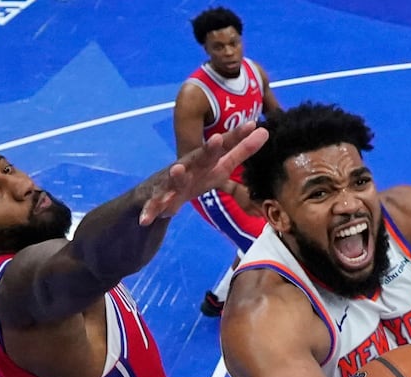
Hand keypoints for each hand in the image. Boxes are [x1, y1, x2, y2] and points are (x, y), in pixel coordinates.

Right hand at [140, 125, 268, 224]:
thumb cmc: (196, 176)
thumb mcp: (221, 166)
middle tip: (217, 140)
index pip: (224, 147)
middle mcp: (190, 167)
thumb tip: (264, 132)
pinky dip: (151, 210)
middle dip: (208, 150)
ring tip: (178, 169)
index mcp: (206, 161)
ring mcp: (173, 182)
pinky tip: (146, 219)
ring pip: (175, 178)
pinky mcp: (158, 198)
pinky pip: (155, 205)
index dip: (238, 136)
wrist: (160, 194)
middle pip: (200, 157)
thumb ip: (241, 151)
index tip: (254, 124)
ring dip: (176, 174)